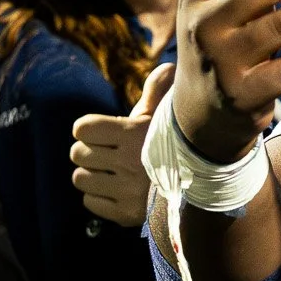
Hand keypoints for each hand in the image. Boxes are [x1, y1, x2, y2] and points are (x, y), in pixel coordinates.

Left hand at [70, 62, 171, 226]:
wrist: (203, 187)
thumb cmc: (179, 147)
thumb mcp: (167, 119)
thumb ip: (158, 93)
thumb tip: (167, 66)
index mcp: (134, 134)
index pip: (82, 128)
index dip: (89, 128)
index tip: (102, 132)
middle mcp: (128, 162)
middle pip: (77, 153)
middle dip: (89, 151)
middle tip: (107, 153)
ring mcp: (126, 190)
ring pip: (80, 179)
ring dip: (92, 175)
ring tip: (112, 172)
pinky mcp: (125, 214)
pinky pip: (90, 202)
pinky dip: (99, 197)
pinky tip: (117, 191)